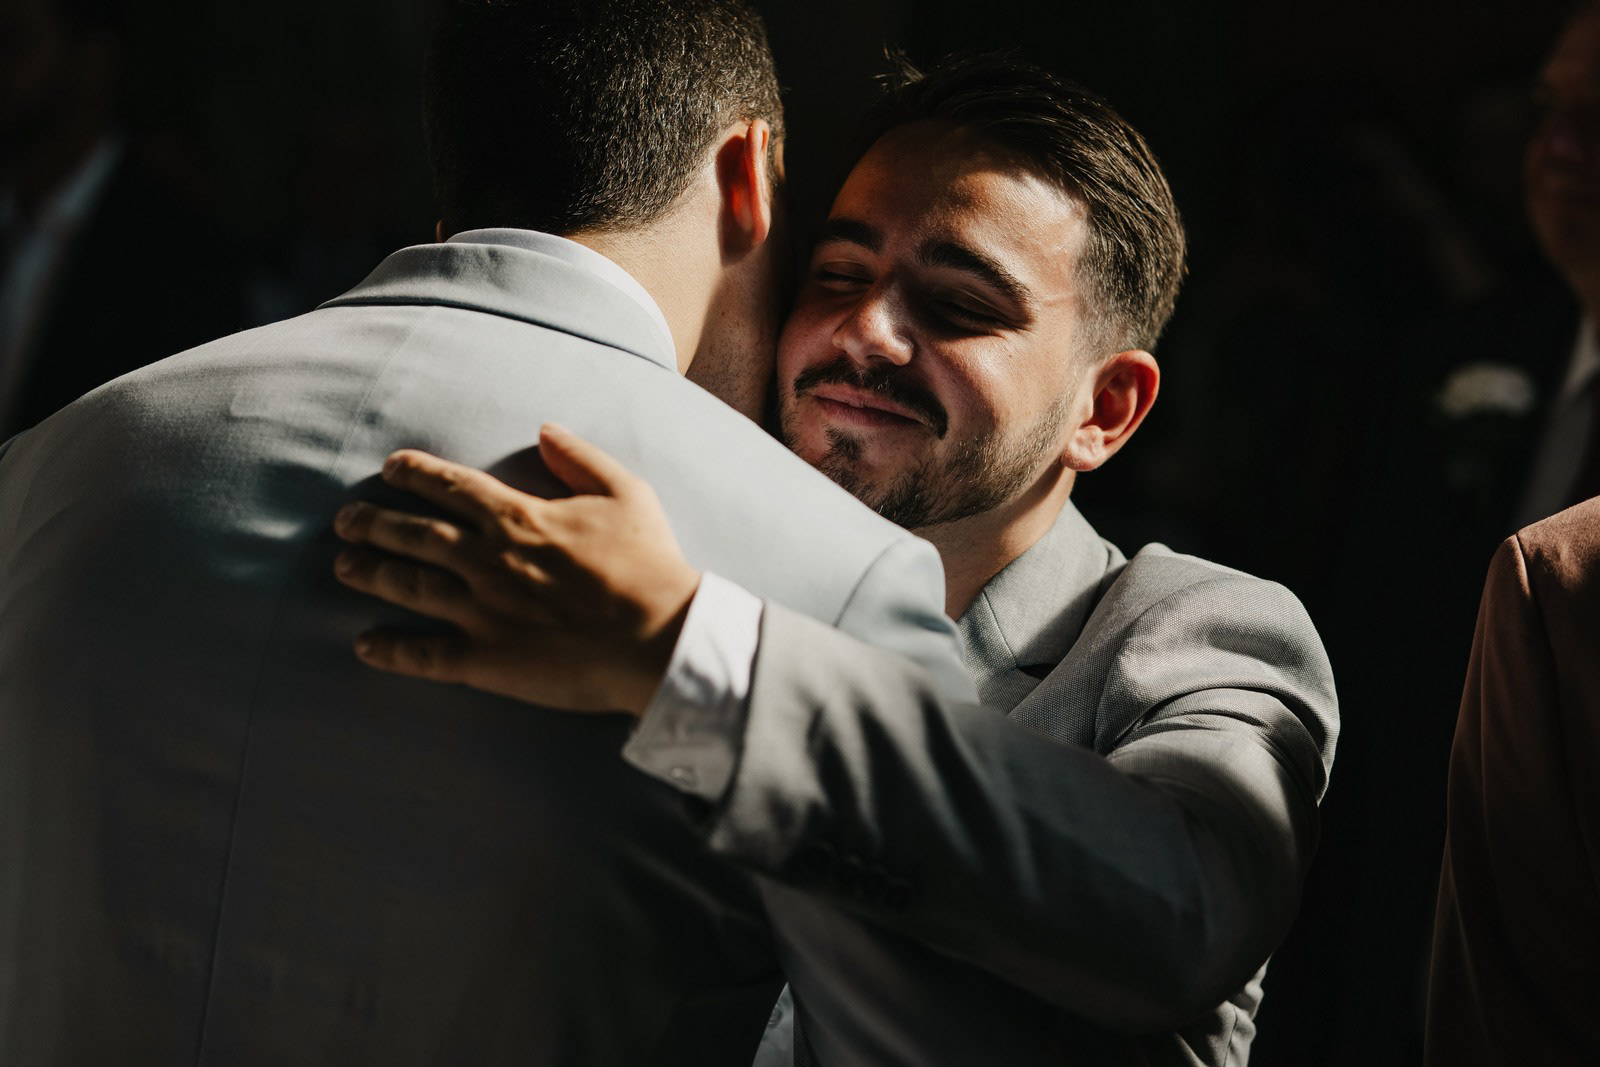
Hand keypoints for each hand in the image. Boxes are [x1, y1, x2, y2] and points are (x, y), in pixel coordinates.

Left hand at [332, 424, 701, 714]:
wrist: (660, 637)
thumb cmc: (649, 565)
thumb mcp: (626, 491)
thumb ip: (580, 457)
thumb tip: (545, 430)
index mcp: (519, 515)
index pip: (450, 486)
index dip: (414, 474)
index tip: (390, 469)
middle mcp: (488, 558)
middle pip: (413, 533)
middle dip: (373, 522)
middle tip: (345, 520)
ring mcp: (482, 609)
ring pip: (407, 585)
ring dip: (370, 572)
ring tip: (344, 566)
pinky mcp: (486, 659)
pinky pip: (424, 654)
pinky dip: (390, 649)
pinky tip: (364, 645)